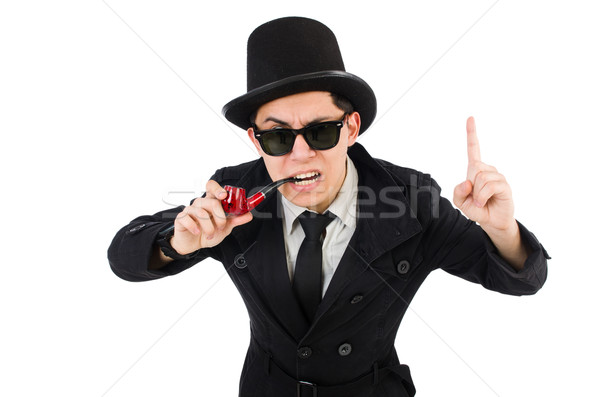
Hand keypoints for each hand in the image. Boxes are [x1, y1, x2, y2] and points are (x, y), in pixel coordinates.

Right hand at [171, 180, 252, 253]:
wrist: (193, 245)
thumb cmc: (206, 232)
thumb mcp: (224, 228)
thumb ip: (235, 220)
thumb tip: (249, 215)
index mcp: (210, 202)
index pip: (211, 187)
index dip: (217, 189)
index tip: (224, 195)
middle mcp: (200, 203)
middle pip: (211, 201)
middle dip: (220, 216)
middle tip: (220, 226)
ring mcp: (189, 210)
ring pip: (201, 212)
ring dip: (209, 227)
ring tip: (210, 235)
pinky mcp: (181, 218)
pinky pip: (187, 219)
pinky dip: (194, 227)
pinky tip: (197, 232)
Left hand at [453, 117, 515, 232]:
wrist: (492, 221)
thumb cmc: (477, 209)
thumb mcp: (460, 202)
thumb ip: (457, 192)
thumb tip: (467, 182)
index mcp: (476, 170)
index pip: (474, 149)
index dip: (472, 133)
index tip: (470, 117)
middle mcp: (488, 170)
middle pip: (474, 169)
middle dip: (470, 187)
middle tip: (475, 198)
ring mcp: (497, 176)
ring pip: (480, 179)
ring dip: (476, 194)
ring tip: (481, 201)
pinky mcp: (504, 185)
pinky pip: (489, 186)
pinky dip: (482, 196)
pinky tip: (484, 202)